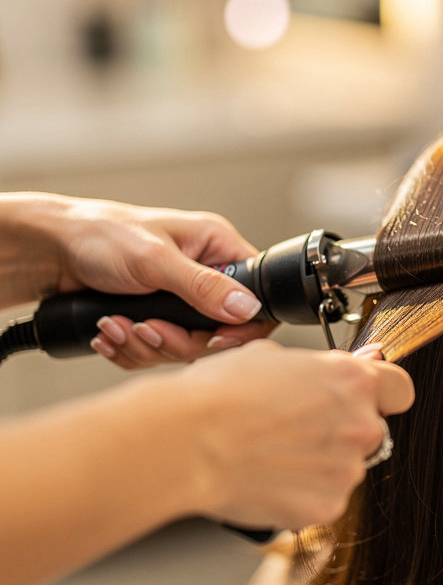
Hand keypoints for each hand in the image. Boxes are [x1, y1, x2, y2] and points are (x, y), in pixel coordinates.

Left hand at [24, 194, 272, 366]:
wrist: (48, 251)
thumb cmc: (98, 234)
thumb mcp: (154, 259)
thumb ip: (202, 286)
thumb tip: (246, 307)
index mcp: (216, 247)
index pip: (254, 295)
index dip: (240, 326)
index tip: (214, 340)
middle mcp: (204, 274)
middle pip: (218, 331)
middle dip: (177, 339)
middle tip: (146, 329)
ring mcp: (180, 299)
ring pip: (186, 346)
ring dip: (146, 344)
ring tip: (114, 326)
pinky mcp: (156, 317)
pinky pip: (159, 350)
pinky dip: (131, 349)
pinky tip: (109, 333)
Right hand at [169, 340, 414, 529]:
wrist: (186, 442)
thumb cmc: (220, 394)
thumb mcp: (275, 357)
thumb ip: (322, 368)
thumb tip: (346, 368)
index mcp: (354, 381)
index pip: (400, 389)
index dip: (382, 396)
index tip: (366, 400)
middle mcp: (361, 425)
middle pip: (372, 431)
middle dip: (342, 432)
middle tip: (295, 430)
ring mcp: (347, 470)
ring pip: (346, 468)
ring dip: (321, 465)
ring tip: (271, 454)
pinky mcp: (327, 507)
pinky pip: (324, 499)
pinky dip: (302, 494)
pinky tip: (268, 479)